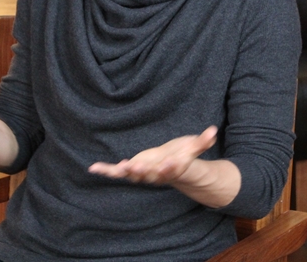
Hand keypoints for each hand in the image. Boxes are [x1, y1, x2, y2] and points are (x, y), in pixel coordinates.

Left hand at [88, 126, 217, 184]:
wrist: (170, 167)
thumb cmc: (182, 156)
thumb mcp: (192, 147)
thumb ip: (202, 141)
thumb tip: (213, 130)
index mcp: (171, 169)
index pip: (172, 170)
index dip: (170, 167)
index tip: (170, 162)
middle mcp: (155, 175)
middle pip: (149, 175)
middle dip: (142, 171)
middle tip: (135, 167)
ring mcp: (142, 174)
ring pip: (133, 176)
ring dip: (125, 172)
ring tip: (119, 167)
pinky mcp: (132, 170)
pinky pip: (117, 172)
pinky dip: (106, 170)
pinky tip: (93, 168)